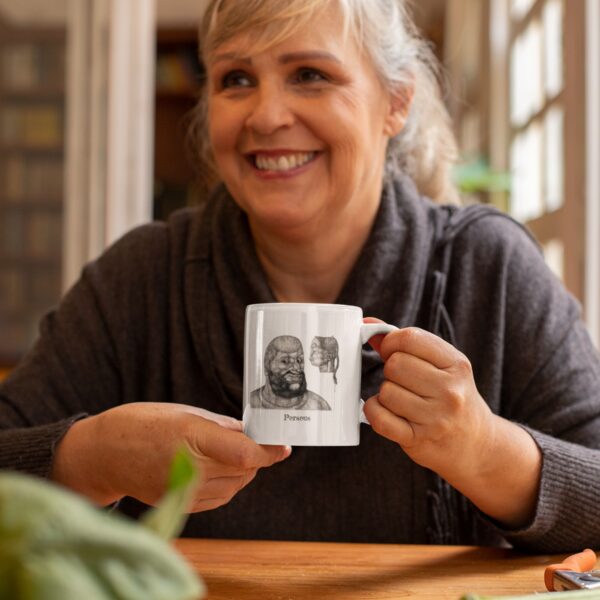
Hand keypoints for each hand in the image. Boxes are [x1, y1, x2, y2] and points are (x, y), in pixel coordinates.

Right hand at [51, 403, 290, 511]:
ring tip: (234, 452)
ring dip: (244, 471)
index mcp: (191, 437)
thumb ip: (221, 427)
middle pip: (244, 471)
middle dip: (258, 457)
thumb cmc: (142, 423)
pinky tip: (221, 468)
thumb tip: (250, 435)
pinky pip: (219, 497)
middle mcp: (190, 468)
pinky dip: (229, 484)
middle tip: (259, 439)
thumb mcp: (184, 412)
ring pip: (235, 486)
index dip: (270, 452)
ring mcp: (183, 490)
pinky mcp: (180, 503)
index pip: (244, 454)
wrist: (104, 453)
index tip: (285, 446)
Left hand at [363, 325, 493, 478]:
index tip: (391, 352)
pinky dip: (375, 412)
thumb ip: (405, 343)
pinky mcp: (419, 440)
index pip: (410, 338)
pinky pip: (380, 418)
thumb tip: (368, 324)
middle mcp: (450, 391)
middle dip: (390, 371)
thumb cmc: (452, 397)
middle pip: (395, 365)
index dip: (391, 342)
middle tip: (401, 381)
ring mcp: (436, 418)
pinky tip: (387, 412)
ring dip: (385, 395)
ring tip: (401, 400)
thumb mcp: (442, 366)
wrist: (478, 445)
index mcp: (456, 365)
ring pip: (386, 392)